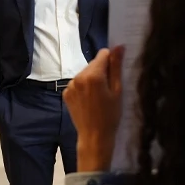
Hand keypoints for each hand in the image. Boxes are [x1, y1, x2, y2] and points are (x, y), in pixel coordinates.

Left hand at [64, 47, 123, 171]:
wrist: (94, 137)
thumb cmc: (110, 116)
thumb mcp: (117, 91)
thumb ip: (116, 67)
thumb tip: (119, 46)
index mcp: (93, 75)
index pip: (103, 54)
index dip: (111, 61)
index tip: (115, 74)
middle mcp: (78, 76)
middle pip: (93, 63)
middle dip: (102, 71)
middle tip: (108, 88)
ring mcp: (70, 85)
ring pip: (85, 73)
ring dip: (92, 78)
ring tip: (99, 96)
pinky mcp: (66, 93)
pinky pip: (77, 83)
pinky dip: (84, 87)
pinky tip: (89, 100)